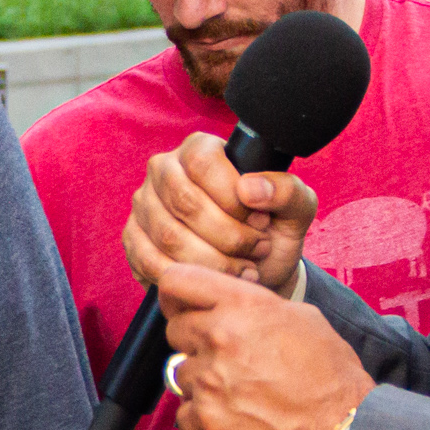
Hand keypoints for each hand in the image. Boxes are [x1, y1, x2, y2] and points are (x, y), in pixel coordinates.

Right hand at [124, 134, 321, 296]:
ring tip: (243, 268)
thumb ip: (287, 191)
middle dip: (228, 236)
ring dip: (212, 261)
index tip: (261, 221)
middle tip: (257, 250)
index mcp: (199, 149)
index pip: (203, 163)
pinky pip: (149, 260)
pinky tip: (213, 280)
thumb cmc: (271, 232)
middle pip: (185, 202)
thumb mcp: (296, 210)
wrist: (254, 269)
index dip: (233, 199)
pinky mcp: (133, 239)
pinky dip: (186, 277)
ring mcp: (144, 205)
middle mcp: (163, 169)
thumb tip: (250, 190)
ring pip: (169, 235)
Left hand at [157, 266, 375, 429]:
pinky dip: (204, 417)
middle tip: (230, 359)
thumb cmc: (331, 375)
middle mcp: (219, 338)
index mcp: (242, 305)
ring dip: (202, 383)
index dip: (176, 296)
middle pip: (175, 330)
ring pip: (179, 374)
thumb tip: (224, 304)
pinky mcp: (205, 420)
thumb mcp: (301, 318)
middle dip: (196, 342)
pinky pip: (184, 413)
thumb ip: (253, 306)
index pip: (175, 282)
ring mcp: (208, 382)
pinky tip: (237, 417)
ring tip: (242, 392)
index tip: (183, 308)